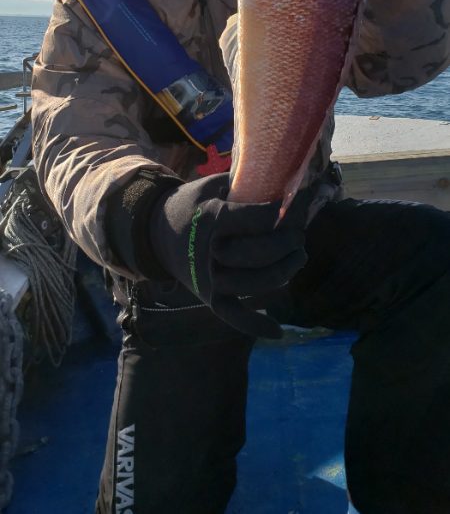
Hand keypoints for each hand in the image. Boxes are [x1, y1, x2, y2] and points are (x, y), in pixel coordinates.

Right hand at [149, 174, 309, 338]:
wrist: (154, 233)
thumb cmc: (190, 204)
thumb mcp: (212, 185)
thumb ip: (244, 184)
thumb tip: (284, 182)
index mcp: (212, 218)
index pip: (259, 218)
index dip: (283, 213)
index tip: (296, 206)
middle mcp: (211, 251)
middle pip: (261, 253)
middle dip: (288, 243)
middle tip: (300, 234)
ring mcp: (210, 279)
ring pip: (257, 283)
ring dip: (285, 271)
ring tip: (299, 256)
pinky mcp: (209, 297)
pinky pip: (234, 316)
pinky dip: (255, 325)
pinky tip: (278, 332)